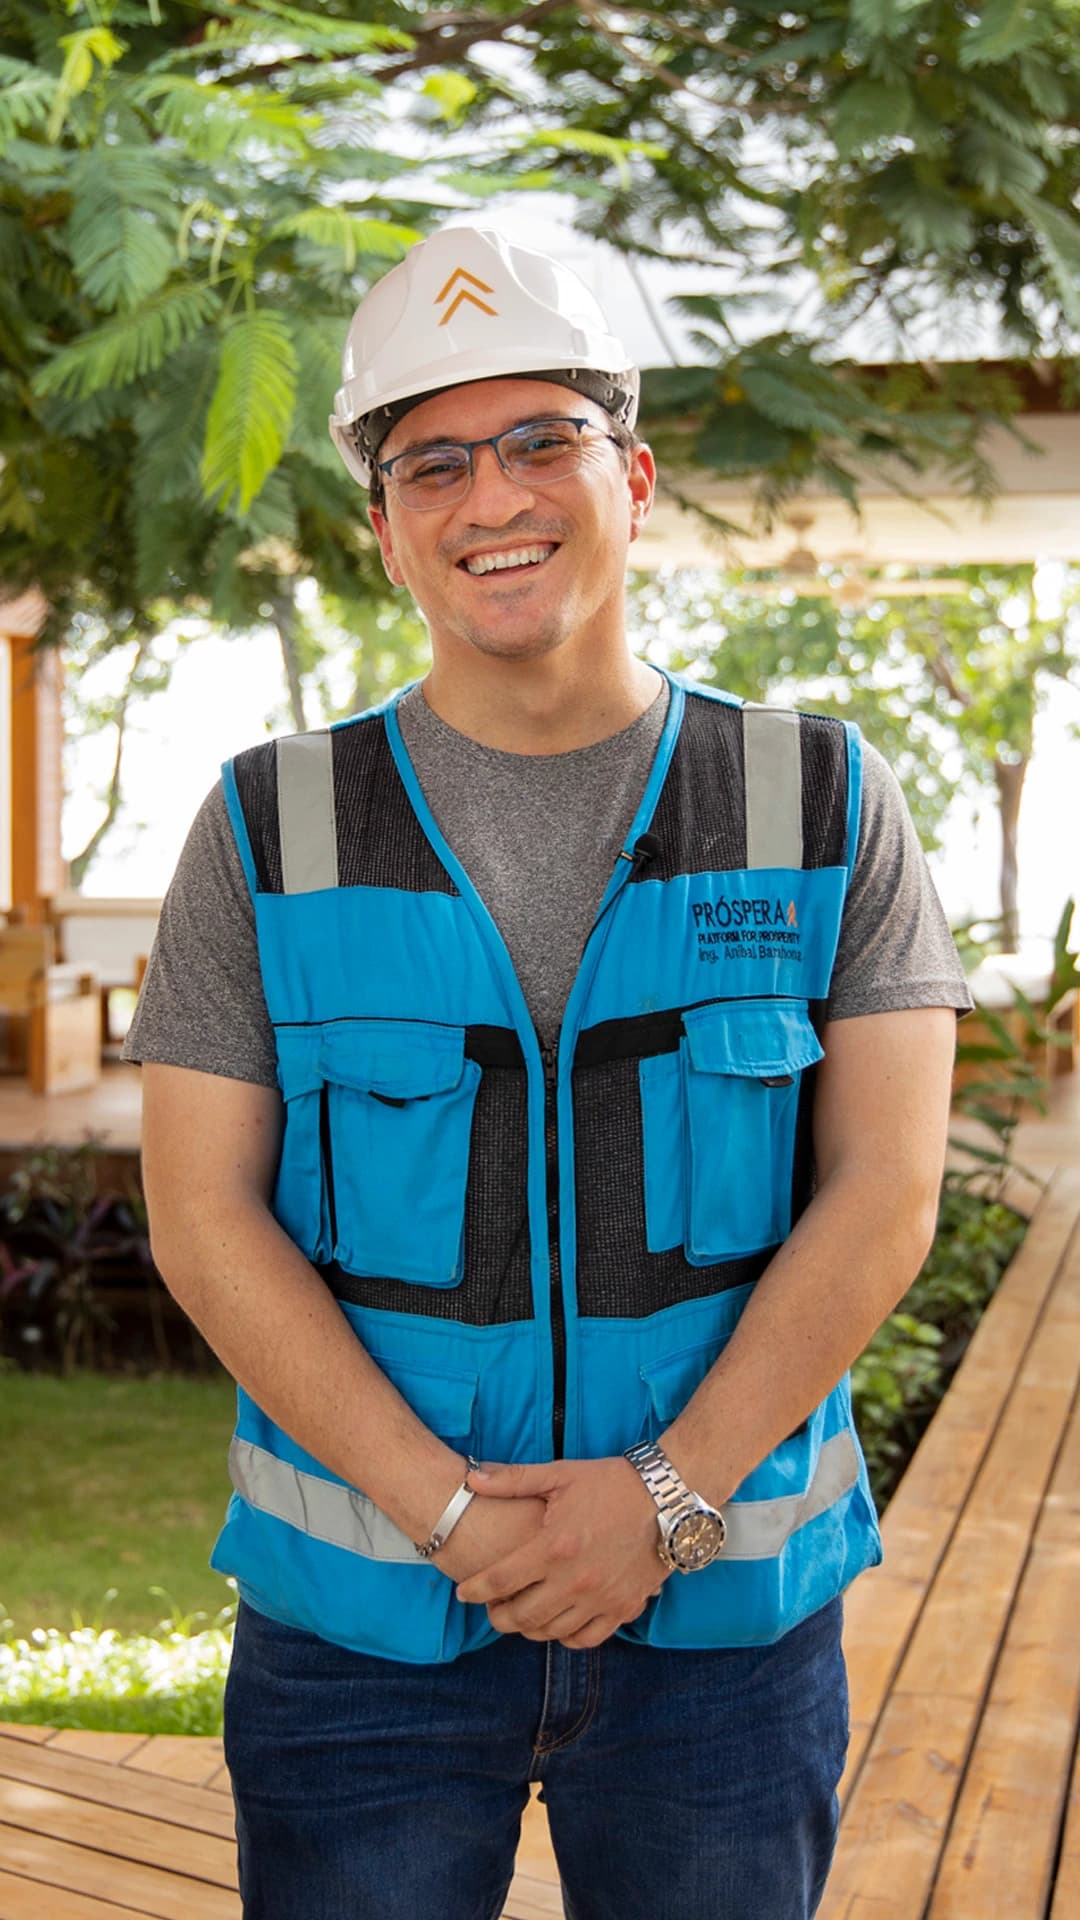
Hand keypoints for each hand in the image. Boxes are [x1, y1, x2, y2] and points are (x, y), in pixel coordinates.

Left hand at [453, 1457, 670, 1648]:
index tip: (464, 1593)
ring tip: (521, 1617)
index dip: (475, 1590)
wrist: (666, 1498)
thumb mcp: (560, 1475)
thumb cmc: (611, 1483)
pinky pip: (587, 1638)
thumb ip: (513, 1480)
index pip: (500, 1581)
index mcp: (554, 1547)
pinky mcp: (623, 1608)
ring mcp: (600, 1599)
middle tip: (492, 1610)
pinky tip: (558, 1625)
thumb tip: (472, 1479)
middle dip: (499, 1617)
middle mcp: (574, 1581)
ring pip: (551, 1632)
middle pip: (522, 1616)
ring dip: (529, 1629)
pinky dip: (566, 1637)